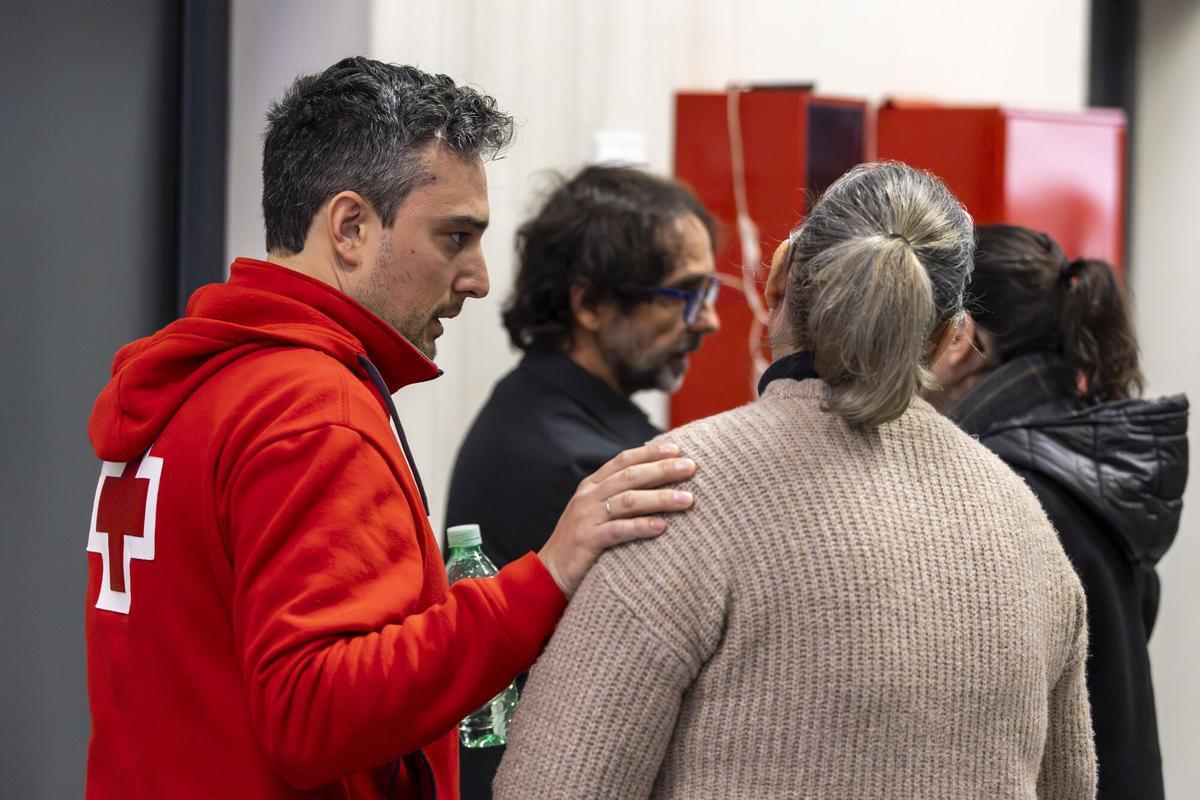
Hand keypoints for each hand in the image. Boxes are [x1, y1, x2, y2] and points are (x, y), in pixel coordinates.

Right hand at [538, 442, 695, 597]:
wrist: (548, 575)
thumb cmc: (582, 544)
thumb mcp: (596, 513)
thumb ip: (618, 497)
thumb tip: (656, 484)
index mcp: (591, 486)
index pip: (623, 461)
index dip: (650, 452)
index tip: (678, 448)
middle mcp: (588, 497)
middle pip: (630, 476)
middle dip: (662, 469)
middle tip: (691, 467)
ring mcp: (586, 518)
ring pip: (628, 500)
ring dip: (660, 498)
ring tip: (688, 499)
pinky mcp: (587, 541)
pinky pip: (618, 530)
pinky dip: (641, 526)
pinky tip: (662, 526)